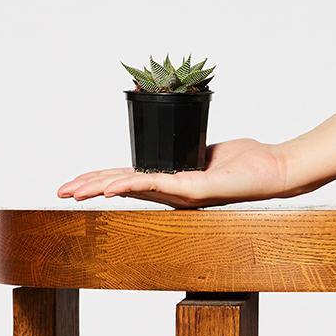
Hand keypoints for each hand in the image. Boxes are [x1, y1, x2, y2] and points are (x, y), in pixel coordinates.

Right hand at [57, 138, 291, 207]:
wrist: (274, 169)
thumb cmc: (244, 161)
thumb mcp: (205, 150)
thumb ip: (184, 151)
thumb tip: (170, 142)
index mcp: (172, 181)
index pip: (128, 179)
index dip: (101, 180)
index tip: (77, 181)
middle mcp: (172, 191)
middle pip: (122, 186)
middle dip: (89, 188)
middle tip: (61, 191)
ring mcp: (181, 193)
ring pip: (132, 188)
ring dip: (100, 188)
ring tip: (73, 191)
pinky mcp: (195, 190)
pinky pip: (156, 185)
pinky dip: (130, 184)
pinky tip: (109, 187)